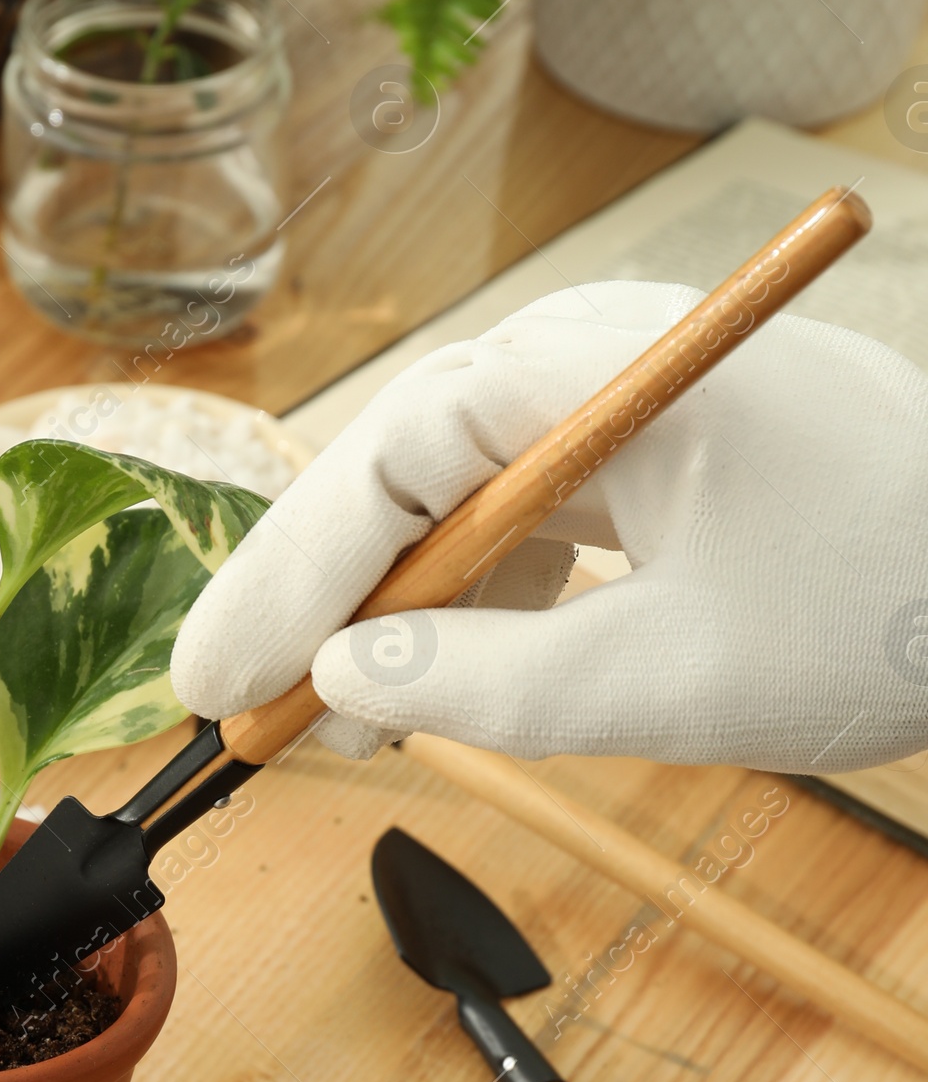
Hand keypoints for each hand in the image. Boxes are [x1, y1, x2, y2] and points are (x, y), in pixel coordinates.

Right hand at [171, 281, 927, 773]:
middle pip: (405, 468)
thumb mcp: (672, 677)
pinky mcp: (670, 450)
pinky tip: (451, 677)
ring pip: (462, 496)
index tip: (221, 682)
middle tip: (243, 708)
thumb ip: (491, 684)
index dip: (289, 579)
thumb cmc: (888, 607)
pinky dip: (480, 598)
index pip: (391, 460)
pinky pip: (533, 512)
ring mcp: (634, 400)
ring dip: (397, 608)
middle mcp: (601, 359)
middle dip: (322, 595)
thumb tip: (346, 676)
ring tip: (347, 723)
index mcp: (598, 374)